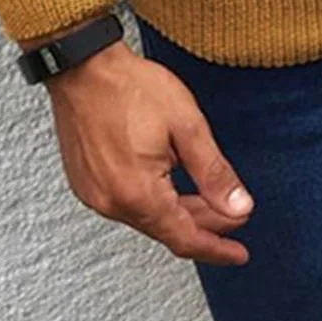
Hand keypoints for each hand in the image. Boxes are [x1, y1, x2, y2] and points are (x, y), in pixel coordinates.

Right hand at [43, 39, 253, 264]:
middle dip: (203, 225)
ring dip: (178, 212)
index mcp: (138, 193)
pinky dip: (153, 201)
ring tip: (207, 198)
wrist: (82, 66)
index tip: (239, 253)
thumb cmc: (130, 87)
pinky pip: (126, 204)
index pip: (185, 238)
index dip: (216, 248)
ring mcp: (94, 194)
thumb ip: (214, 173)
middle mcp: (111, 202)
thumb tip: (239, 207)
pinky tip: (170, 186)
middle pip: (166, 229)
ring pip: (147, 218)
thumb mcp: (186, 125)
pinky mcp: (85, 182)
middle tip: (233, 213)